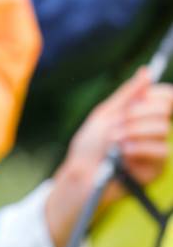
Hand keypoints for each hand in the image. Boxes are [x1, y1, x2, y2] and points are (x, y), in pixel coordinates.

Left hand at [46, 67, 172, 246]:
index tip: (140, 99)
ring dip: (133, 131)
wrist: (82, 174)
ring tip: (113, 141)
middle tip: (116, 124)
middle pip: (164, 109)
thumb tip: (146, 72)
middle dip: (136, 114)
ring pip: (162, 129)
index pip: (167, 97)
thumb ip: (128, 94)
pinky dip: (139, 148)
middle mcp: (153, 129)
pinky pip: (160, 150)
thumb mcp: (105, 113)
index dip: (158, 94)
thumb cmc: (89, 145)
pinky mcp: (157, 167)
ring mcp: (156, 148)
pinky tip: (123, 154)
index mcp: (142, 113)